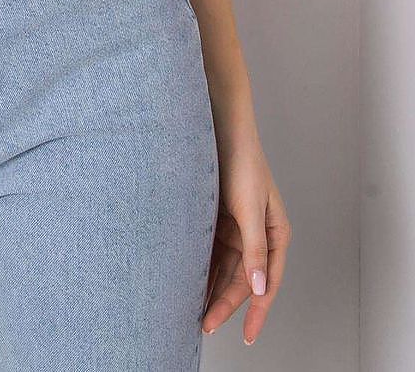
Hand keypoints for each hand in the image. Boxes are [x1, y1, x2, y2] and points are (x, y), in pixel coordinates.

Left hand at [202, 126, 290, 345]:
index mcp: (276, 234)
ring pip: (225, 269)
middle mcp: (258, 236)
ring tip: (195, 312)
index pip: (267, 283)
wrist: (220, 129)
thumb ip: (255, 250)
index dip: (258, 312)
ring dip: (212, 289)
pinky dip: (202, 268)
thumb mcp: (249, 209)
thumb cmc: (242, 163)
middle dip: (226, 303)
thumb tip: (261, 288)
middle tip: (206, 325)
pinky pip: (211, 252)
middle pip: (243, 280)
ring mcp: (238, 229)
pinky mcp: (218, 221)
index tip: (248, 336)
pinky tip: (189, 283)